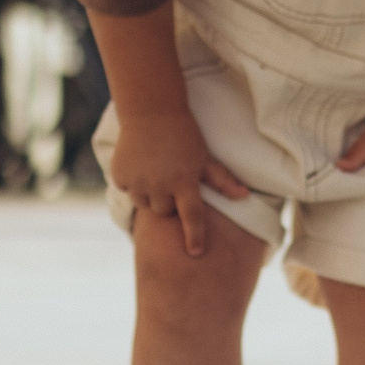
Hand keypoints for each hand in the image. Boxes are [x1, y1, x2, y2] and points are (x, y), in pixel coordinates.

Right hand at [112, 107, 249, 256]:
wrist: (151, 110)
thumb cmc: (184, 135)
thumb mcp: (205, 157)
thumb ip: (222, 180)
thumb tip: (246, 196)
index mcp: (184, 181)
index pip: (192, 216)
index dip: (195, 236)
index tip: (195, 253)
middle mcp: (160, 184)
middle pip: (164, 212)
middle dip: (169, 204)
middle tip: (171, 182)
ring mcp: (137, 180)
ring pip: (143, 204)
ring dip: (150, 195)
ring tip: (155, 174)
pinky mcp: (119, 174)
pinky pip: (126, 190)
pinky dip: (132, 183)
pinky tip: (139, 166)